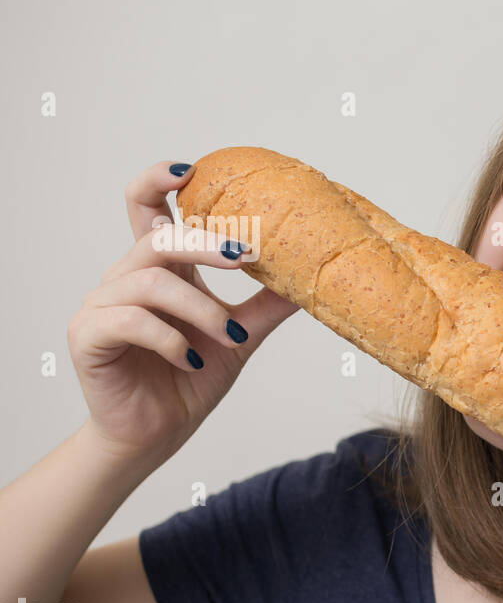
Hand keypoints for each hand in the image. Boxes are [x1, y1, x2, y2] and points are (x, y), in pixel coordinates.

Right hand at [67, 160, 299, 465]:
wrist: (157, 433)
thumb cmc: (191, 378)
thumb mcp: (239, 337)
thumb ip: (267, 305)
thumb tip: (313, 277)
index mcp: (159, 269)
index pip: (147, 207)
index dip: (159, 180)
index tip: (191, 169)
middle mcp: (126, 278)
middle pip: (159, 237)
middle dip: (205, 243)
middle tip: (247, 256)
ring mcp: (103, 305)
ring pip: (152, 281)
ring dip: (200, 309)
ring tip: (229, 337)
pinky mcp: (89, 335)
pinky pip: (131, 321)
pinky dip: (170, 338)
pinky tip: (191, 360)